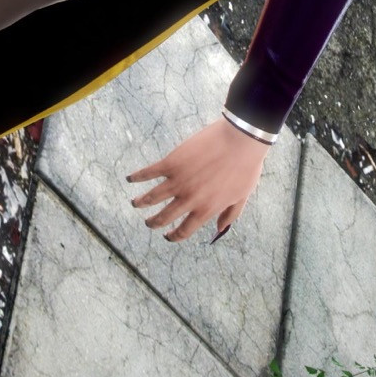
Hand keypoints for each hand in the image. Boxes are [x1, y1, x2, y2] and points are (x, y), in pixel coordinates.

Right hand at [126, 117, 269, 241]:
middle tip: (149, 223)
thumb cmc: (245, 167)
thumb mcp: (241, 196)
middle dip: (154, 223)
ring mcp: (178, 182)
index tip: (167, 236)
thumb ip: (229, 215)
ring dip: (141, 203)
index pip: (184, 230)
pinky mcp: (171, 163)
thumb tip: (220, 230)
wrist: (240, 141)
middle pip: (164, 217)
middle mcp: (189, 199)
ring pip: (152, 198)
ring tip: (135, 204)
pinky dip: (137, 177)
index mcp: (206, 209)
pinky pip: (149, 173)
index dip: (173, 236)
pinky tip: (130, 178)